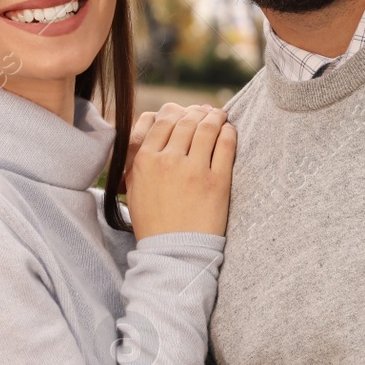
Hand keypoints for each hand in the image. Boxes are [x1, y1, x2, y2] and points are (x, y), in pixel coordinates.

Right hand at [124, 104, 234, 237]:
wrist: (174, 253)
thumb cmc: (153, 224)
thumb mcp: (134, 189)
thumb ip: (138, 161)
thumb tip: (150, 136)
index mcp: (144, 160)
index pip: (162, 121)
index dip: (176, 111)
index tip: (185, 112)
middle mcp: (168, 160)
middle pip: (185, 121)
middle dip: (196, 112)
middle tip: (205, 112)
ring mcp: (193, 170)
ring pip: (206, 128)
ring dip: (214, 117)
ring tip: (219, 115)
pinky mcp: (217, 181)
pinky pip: (225, 145)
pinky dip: (228, 132)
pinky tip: (229, 130)